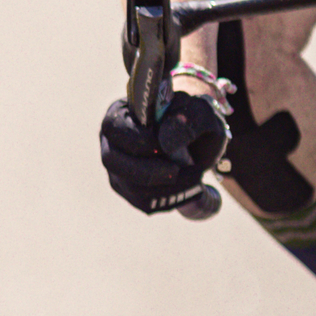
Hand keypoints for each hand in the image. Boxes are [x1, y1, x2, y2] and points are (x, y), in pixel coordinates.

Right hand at [99, 88, 228, 213]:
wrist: (204, 145)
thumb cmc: (197, 122)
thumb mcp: (202, 113)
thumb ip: (187, 119)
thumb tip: (165, 142)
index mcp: (123, 113)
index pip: (113, 127)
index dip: (135, 140)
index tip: (163, 148)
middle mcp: (114, 141)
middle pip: (111, 161)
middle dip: (146, 170)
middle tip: (176, 171)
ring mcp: (119, 169)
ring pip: (129, 185)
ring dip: (164, 186)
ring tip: (194, 176)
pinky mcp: (131, 190)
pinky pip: (142, 202)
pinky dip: (169, 197)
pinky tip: (188, 186)